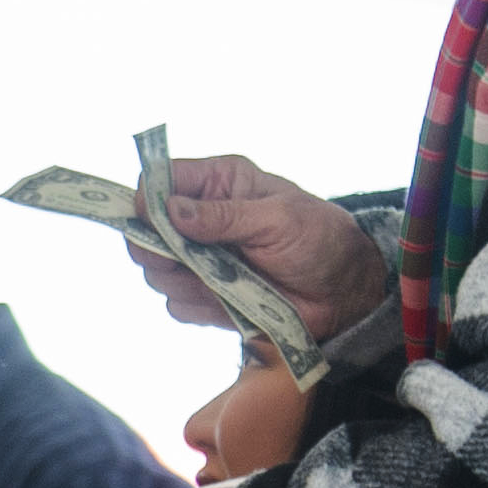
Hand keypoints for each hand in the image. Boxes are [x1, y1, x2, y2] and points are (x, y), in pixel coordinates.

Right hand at [145, 154, 393, 341]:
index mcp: (219, 184)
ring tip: (223, 281)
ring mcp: (200, 261)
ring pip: (156, 273)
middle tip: (184, 259)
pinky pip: (177, 306)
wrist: (342, 292)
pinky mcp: (204, 297)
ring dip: (182, 281)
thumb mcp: (278, 218)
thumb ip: (224, 216)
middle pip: (145, 231)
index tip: (150, 217)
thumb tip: (171, 210)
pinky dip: (197, 307)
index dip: (147, 197)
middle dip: (156, 248)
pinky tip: (228, 300)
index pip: (163, 179)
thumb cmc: (320, 240)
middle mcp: (201, 220)